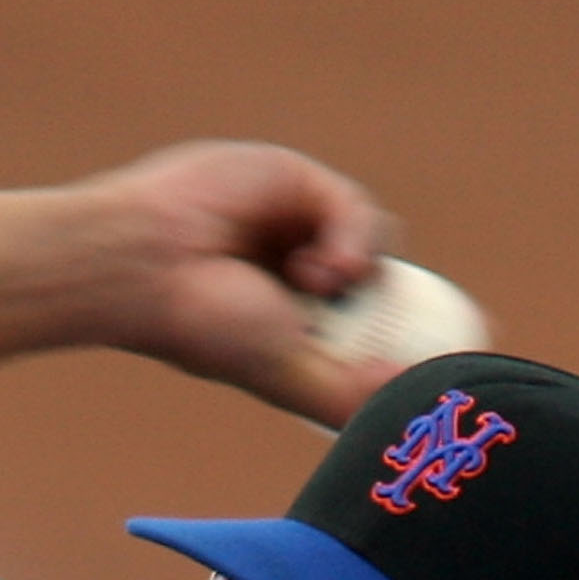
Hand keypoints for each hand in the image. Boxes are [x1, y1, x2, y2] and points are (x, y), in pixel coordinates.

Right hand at [80, 140, 401, 429]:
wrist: (152, 264)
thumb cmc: (206, 328)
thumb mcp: (289, 376)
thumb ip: (346, 395)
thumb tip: (416, 398)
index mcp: (300, 326)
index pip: (374, 328)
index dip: (402, 339)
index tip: (426, 358)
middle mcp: (304, 277)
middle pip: (385, 282)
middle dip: (389, 305)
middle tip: (379, 324)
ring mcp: (302, 227)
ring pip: (378, 243)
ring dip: (362, 269)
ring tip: (319, 285)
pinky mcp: (299, 181)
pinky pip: (357, 207)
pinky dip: (351, 237)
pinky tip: (319, 265)